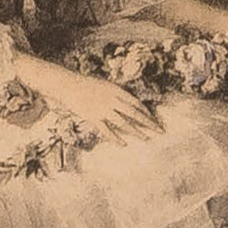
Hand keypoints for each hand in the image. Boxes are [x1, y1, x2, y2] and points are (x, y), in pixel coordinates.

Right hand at [15, 56, 161, 145]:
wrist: (68, 84)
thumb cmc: (84, 83)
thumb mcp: (103, 85)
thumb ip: (114, 94)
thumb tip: (124, 102)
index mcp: (116, 90)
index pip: (136, 103)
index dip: (146, 111)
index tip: (153, 118)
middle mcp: (113, 100)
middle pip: (135, 113)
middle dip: (148, 122)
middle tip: (159, 130)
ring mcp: (103, 109)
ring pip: (124, 123)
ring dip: (137, 132)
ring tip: (146, 139)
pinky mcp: (93, 118)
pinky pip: (107, 131)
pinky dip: (115, 138)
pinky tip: (123, 144)